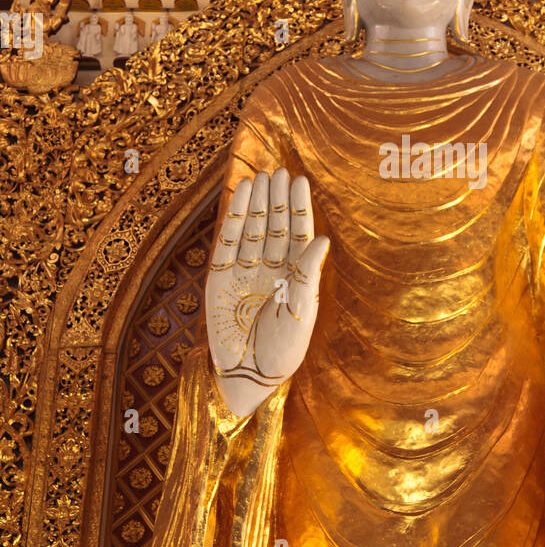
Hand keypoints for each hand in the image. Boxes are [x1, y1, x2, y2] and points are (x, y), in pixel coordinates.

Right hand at [206, 169, 328, 417]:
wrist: (247, 376)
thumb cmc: (282, 351)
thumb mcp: (300, 313)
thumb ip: (307, 275)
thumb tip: (323, 239)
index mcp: (295, 277)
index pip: (299, 234)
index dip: (299, 207)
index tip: (299, 180)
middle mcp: (271, 269)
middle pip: (275, 225)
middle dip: (277, 199)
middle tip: (279, 170)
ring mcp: (244, 271)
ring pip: (253, 228)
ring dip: (258, 202)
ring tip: (261, 175)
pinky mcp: (219, 277)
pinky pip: (229, 240)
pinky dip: (235, 216)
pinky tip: (241, 193)